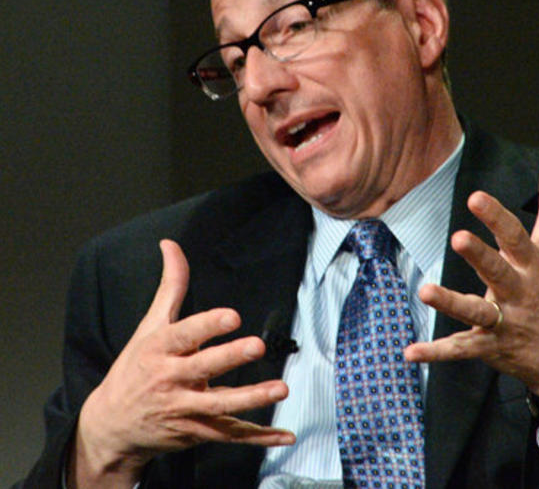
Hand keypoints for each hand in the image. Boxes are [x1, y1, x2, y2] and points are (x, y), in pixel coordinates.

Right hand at [69, 239, 293, 487]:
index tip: (231, 316)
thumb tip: (170, 243)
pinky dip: (258, 438)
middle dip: (230, 358)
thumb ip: (170, 286)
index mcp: (159, 350)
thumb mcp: (149, 326)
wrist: (111, 425)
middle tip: (257, 346)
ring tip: (280, 389)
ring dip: (251, 399)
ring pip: (220, 406)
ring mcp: (184, 410)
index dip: (207, 325)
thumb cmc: (135, 367)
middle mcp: (170, 380)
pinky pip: (229, 436)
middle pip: (203, 369)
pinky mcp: (196, 433)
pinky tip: (285, 436)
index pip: (184, 335)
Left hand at [405, 150, 538, 395]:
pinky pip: (460, 348)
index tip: (476, 197)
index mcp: (531, 264)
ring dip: (452, 303)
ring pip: (476, 312)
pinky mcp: (487, 346)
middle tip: (458, 238)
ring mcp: (503, 322)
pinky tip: (410, 352)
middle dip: (481, 257)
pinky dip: (436, 352)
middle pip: (499, 272)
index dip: (496, 217)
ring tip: (424, 291)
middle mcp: (518, 292)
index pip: (515, 237)